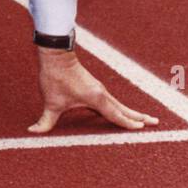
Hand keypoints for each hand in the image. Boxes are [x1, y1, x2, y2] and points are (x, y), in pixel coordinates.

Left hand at [28, 48, 158, 133]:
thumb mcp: (51, 102)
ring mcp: (99, 89)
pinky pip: (111, 101)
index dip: (128, 123)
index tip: (142, 129)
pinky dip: (120, 108)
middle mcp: (102, 94)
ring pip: (119, 104)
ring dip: (132, 112)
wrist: (56, 56)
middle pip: (124, 109)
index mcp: (96, 99)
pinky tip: (120, 111)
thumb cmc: (55, 78)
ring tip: (145, 119)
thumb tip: (32, 132)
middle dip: (139, 117)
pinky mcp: (95, 87)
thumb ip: (45, 120)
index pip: (116, 115)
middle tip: (156, 123)